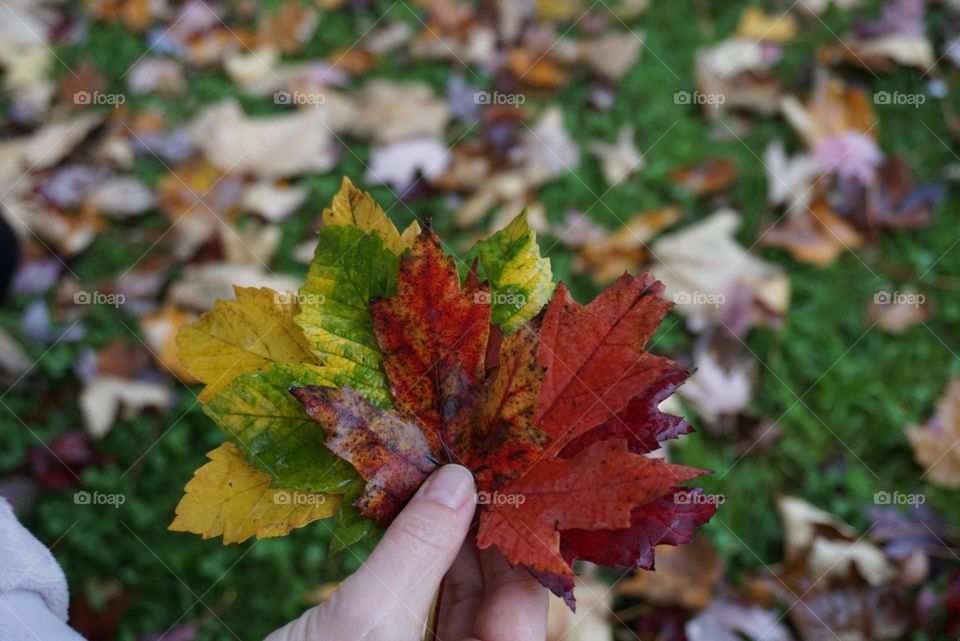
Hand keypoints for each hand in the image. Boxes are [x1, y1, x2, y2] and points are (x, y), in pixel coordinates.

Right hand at [265, 465, 548, 640]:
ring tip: (439, 491)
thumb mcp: (365, 617)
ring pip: (464, 610)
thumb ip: (418, 547)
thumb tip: (458, 480)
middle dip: (483, 539)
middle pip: (499, 607)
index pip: (526, 606)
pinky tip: (414, 530)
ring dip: (451, 551)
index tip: (507, 480)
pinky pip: (430, 619)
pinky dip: (423, 574)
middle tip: (468, 474)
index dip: (521, 540)